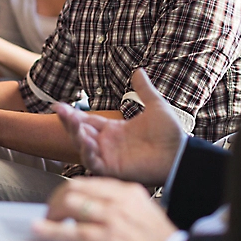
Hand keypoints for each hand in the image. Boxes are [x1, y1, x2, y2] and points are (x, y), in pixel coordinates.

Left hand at [33, 178, 176, 240]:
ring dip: (51, 213)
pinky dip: (53, 231)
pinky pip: (76, 234)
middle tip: (48, 214)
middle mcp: (121, 200)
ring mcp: (117, 219)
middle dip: (55, 200)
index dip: (67, 191)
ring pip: (72, 204)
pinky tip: (40, 230)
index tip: (58, 202)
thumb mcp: (140, 213)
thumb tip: (83, 209)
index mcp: (128, 191)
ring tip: (43, 224)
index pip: (88, 182)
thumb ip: (116, 206)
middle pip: (75, 188)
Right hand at [53, 69, 185, 185]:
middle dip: (69, 123)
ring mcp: (110, 157)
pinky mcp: (114, 170)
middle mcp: (108, 144)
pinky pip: (95, 164)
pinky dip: (88, 154)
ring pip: (84, 148)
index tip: (58, 105)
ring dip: (77, 137)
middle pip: (80, 133)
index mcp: (115, 130)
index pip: (88, 120)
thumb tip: (138, 70)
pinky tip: (87, 141)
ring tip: (76, 125)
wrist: (181, 154)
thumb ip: (144, 90)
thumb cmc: (170, 133)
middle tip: (62, 111)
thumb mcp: (155, 106)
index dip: (73, 114)